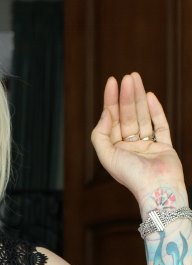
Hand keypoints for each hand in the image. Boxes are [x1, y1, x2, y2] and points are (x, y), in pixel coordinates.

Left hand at [91, 72, 185, 213]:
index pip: (111, 120)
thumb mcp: (106, 155)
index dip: (110, 101)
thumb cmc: (131, 175)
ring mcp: (147, 146)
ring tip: (136, 79)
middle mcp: (130, 147)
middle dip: (126, 96)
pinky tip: (150, 96)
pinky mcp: (164, 146)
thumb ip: (101, 134)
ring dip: (138, 98)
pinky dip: (155, 111)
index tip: (112, 82)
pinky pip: (159, 125)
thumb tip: (105, 113)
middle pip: (127, 116)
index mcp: (114, 150)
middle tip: (128, 76)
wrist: (158, 187)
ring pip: (142, 117)